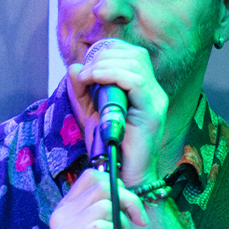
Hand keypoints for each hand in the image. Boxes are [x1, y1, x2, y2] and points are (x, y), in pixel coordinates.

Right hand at [46, 167, 145, 228]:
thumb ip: (106, 211)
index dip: (118, 186)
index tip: (131, 209)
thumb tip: (125, 190)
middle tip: (135, 224)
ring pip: (105, 204)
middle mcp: (59, 215)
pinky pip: (101, 225)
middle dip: (128, 201)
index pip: (92, 175)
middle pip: (102, 184)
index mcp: (65, 209)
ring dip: (123, 223)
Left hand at [66, 39, 168, 186]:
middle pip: (134, 55)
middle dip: (103, 57)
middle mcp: (154, 92)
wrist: (122, 176)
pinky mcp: (152, 112)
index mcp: (144, 90)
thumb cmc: (109, 148)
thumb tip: (73, 67)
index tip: (86, 65)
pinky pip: (135, 81)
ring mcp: (156, 101)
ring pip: (134, 64)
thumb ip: (82, 91)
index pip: (132, 55)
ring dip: (104, 65)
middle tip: (83, 73)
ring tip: (86, 78)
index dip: (108, 52)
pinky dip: (111, 74)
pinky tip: (94, 80)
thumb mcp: (90, 114)